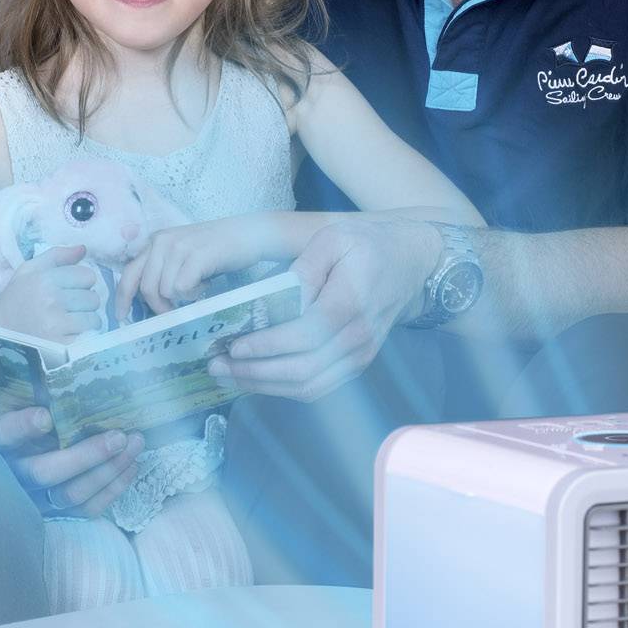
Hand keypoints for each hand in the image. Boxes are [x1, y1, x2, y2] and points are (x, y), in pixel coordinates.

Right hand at [0, 245, 106, 341]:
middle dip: (84, 303)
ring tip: (68, 323)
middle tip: (67, 309)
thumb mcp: (29, 271)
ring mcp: (56, 324)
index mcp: (44, 279)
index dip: (81, 283)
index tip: (69, 290)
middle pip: (93, 298)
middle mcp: (51, 300)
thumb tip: (83, 248)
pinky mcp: (61, 345)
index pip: (87, 276)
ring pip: (94, 318)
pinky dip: (82, 336)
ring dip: (85, 321)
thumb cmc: (16, 300)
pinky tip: (67, 335)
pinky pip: (88, 336)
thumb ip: (56, 256)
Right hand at [0, 404, 145, 519]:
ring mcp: (34, 498)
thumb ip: (30, 391)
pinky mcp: (56, 513)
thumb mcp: (14, 403)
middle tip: (118, 436)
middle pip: (45, 472)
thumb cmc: (16, 420)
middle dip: (86, 456)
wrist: (9, 460)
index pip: (5, 434)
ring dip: (107, 471)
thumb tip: (61, 372)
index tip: (45, 416)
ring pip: (70, 494)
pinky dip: (112, 489)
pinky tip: (131, 466)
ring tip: (133, 445)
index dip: (23, 427)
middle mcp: (13, 474)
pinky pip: (86, 510)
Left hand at [113, 216, 269, 322]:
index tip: (122, 317)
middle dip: (158, 307)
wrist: (249, 233)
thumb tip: (148, 302)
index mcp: (156, 242)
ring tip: (198, 288)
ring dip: (181, 299)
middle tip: (174, 312)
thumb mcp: (182, 254)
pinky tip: (205, 284)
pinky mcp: (196, 255)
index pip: (129, 274)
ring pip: (164, 291)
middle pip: (146, 288)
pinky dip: (194, 294)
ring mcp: (179, 247)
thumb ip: (163, 270)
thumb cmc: (216, 249)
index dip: (123, 298)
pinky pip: (182, 288)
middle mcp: (162, 242)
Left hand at [216, 216, 439, 401]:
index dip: (267, 346)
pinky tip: (255, 377)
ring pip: (309, 386)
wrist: (410, 264)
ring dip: (264, 386)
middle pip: (303, 370)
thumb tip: (276, 294)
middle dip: (254, 372)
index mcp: (350, 302)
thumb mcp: (333, 239)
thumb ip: (304, 266)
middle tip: (217, 363)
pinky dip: (283, 388)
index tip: (234, 345)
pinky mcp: (356, 364)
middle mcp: (357, 337)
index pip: (305, 336)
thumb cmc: (367, 245)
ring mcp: (359, 355)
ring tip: (227, 373)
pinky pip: (318, 386)